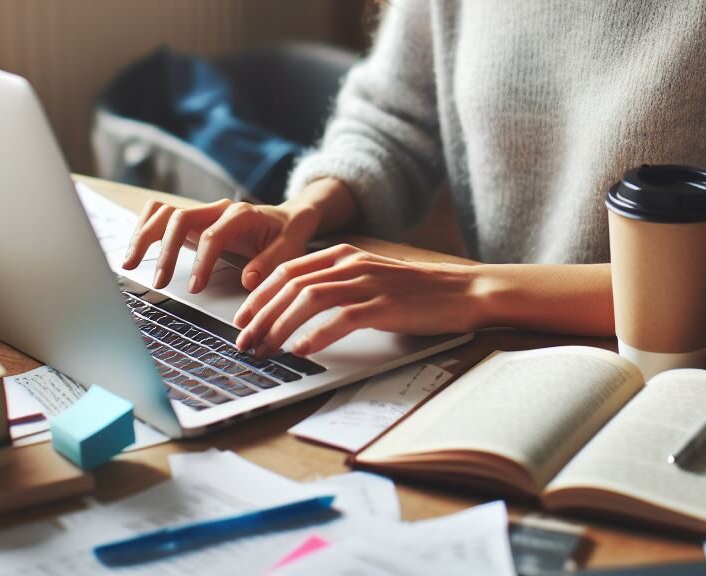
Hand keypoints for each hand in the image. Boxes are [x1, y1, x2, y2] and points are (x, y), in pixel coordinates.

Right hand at [122, 178, 355, 291]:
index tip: (195, 288)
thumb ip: (270, 264)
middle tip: (158, 282)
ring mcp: (202, 211)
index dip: (201, 262)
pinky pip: (160, 214)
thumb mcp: (289, 251)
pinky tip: (136, 251)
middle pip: (179, 219)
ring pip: (163, 213)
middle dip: (165, 251)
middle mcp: (218, 208)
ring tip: (130, 264)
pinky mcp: (192, 219)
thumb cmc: (288, 236)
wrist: (288, 218)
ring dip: (143, 237)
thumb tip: (247, 280)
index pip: (213, 235)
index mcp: (242, 215)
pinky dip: (144, 228)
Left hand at [233, 244, 482, 356]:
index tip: (241, 319)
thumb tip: (299, 309)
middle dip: (260, 315)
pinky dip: (316, 335)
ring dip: (279, 326)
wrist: (463, 291)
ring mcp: (368, 284)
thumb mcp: (371, 279)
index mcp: (345, 255)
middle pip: (290, 285)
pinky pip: (341, 318)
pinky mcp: (385, 306)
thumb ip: (339, 285)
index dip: (258, 295)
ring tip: (265, 349)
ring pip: (308, 299)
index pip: (286, 270)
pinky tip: (302, 350)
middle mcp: (352, 264)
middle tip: (244, 342)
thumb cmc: (418, 292)